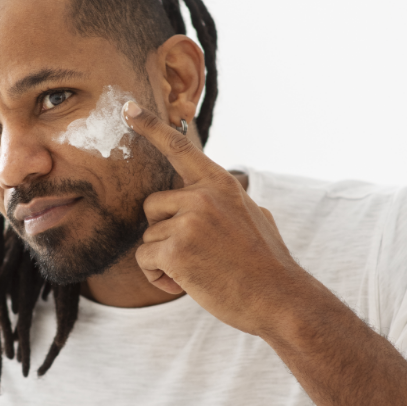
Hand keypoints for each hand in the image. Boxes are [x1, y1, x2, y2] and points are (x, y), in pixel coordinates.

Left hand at [124, 100, 306, 335]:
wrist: (279, 298)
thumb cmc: (265, 264)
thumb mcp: (253, 216)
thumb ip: (225, 201)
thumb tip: (211, 198)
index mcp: (220, 184)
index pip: (178, 148)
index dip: (150, 126)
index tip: (127, 107)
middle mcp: (202, 196)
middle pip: (152, 207)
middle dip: (164, 231)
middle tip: (196, 254)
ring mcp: (188, 220)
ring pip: (148, 236)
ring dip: (164, 259)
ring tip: (199, 271)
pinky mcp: (175, 248)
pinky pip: (145, 259)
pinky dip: (158, 277)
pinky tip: (186, 283)